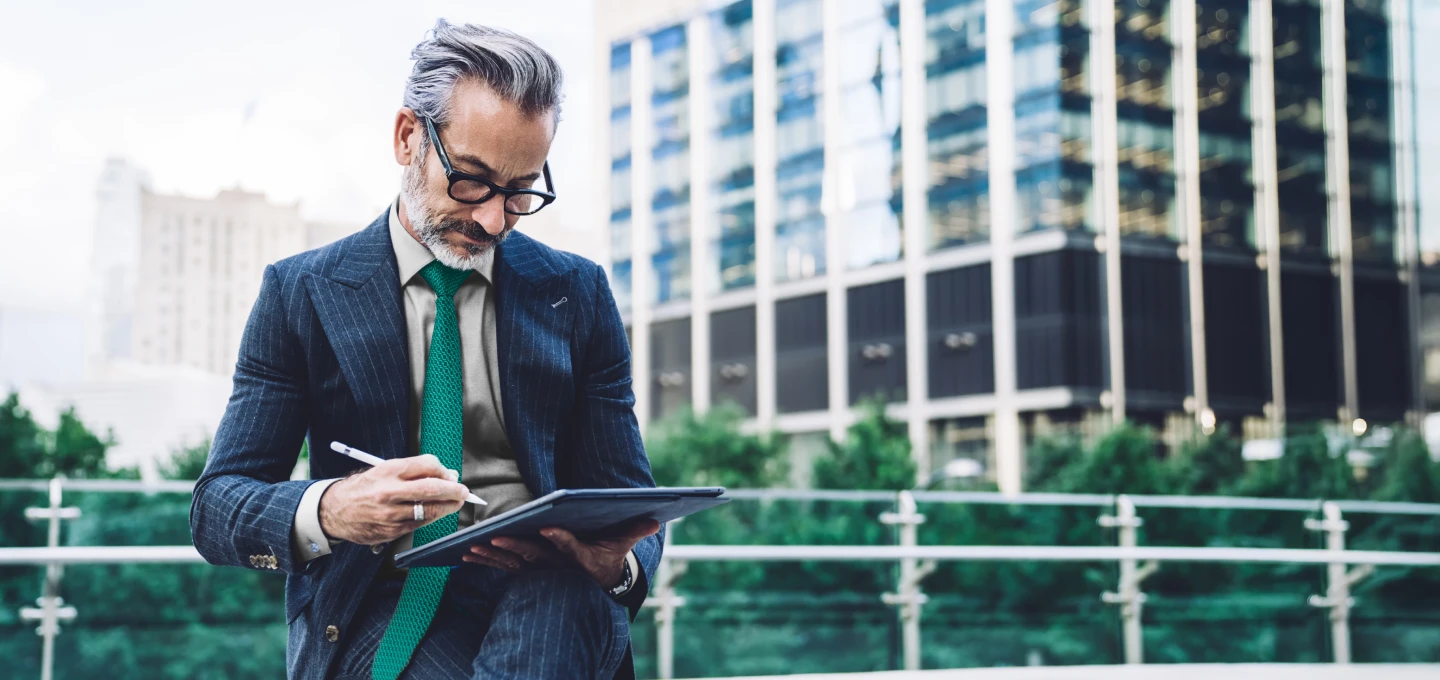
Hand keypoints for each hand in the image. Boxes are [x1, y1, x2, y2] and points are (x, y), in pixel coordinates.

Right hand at [317, 454, 470, 544]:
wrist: (334, 511)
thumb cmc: (363, 488)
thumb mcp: (383, 470)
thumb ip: (414, 471)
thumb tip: (445, 475)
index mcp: (388, 471)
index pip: (427, 465)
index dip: (443, 470)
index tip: (450, 475)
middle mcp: (389, 492)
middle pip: (433, 489)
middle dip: (454, 491)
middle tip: (464, 492)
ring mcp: (390, 514)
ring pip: (429, 511)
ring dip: (447, 507)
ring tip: (455, 503)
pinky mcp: (391, 531)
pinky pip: (419, 525)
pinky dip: (431, 518)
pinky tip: (435, 513)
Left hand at [463, 519, 660, 588]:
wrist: (597, 579)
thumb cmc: (608, 554)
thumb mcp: (623, 543)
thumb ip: (635, 530)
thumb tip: (656, 519)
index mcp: (580, 555)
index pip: (571, 546)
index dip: (560, 539)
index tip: (548, 528)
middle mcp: (558, 564)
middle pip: (535, 555)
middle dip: (514, 546)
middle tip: (494, 537)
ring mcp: (541, 568)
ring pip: (515, 563)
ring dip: (493, 556)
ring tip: (472, 547)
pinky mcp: (529, 569)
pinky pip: (505, 566)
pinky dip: (487, 560)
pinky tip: (467, 553)